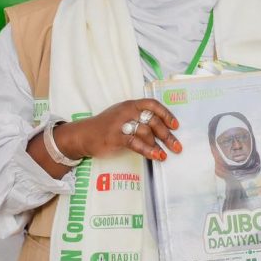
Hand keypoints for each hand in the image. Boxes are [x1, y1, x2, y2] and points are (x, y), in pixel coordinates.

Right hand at [55, 98, 181, 162]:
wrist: (83, 135)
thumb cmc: (106, 127)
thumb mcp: (122, 117)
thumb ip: (139, 119)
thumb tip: (161, 131)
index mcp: (130, 105)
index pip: (152, 104)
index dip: (166, 114)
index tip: (176, 125)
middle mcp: (127, 112)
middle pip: (152, 120)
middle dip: (167, 134)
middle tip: (177, 146)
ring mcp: (120, 124)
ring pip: (146, 131)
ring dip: (158, 144)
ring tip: (165, 155)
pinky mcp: (115, 137)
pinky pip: (135, 143)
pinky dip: (148, 150)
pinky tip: (156, 156)